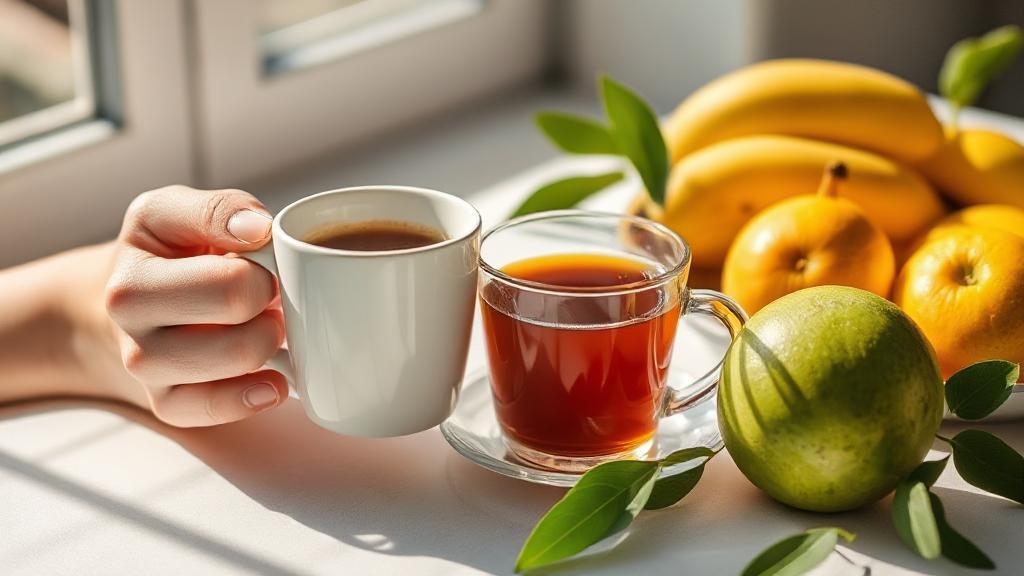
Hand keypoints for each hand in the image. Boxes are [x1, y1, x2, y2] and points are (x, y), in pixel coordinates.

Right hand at [100, 185, 286, 425]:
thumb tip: (259, 229)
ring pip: (237, 365)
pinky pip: (218, 409)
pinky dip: (254, 397)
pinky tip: (273, 379)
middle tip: (268, 295)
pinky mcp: (166, 402)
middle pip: (238, 326)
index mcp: (134, 275)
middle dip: (271, 307)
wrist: (128, 299)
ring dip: (268, 344)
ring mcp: (145, 367)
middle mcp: (131, 326)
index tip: (262, 259)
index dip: (266, 270)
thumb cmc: (165, 252)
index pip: (230, 283)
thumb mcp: (176, 211)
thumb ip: (219, 209)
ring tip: (263, 324)